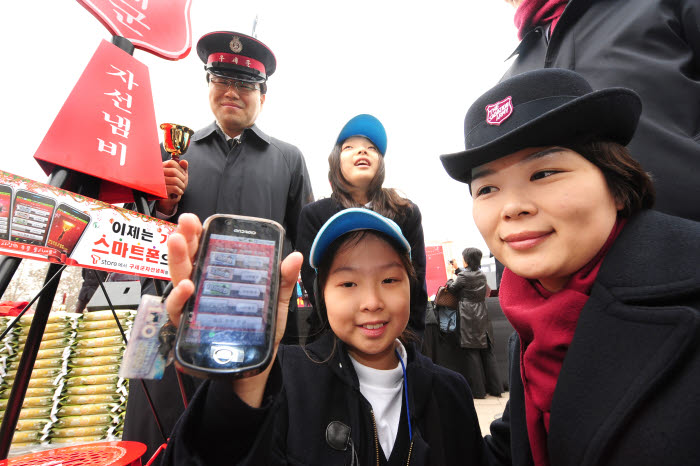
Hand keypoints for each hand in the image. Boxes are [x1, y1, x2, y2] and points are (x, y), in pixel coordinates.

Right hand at [156, 159, 188, 215]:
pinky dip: (179, 191)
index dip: (180, 168)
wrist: (168, 199)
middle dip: (182, 178)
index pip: (172, 163)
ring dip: (182, 185)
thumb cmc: (174, 185)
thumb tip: (184, 161)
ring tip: (181, 188)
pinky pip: (174, 188)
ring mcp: (158, 182)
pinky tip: (179, 192)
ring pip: (175, 180)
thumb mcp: (180, 175)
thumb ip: (183, 167)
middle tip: (183, 183)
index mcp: (162, 168)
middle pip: (174, 171)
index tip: (182, 174)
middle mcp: (158, 174)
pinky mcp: (161, 191)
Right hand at [165, 214, 302, 406]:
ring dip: (177, 261)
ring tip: (179, 245)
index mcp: (218, 277)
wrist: (254, 368)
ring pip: (178, 280)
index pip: (204, 250)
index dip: (198, 234)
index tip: (196, 220)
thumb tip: (294, 257)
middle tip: (185, 223)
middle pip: (188, 260)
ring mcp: (191, 309)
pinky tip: (187, 288)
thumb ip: (282, 281)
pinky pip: (177, 312)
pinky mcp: (186, 330)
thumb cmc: (258, 330)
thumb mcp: (274, 303)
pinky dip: (178, 299)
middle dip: (183, 239)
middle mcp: (200, 290)